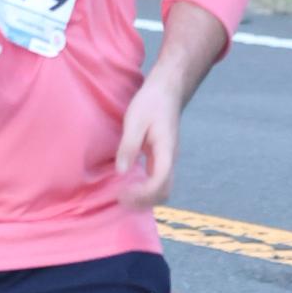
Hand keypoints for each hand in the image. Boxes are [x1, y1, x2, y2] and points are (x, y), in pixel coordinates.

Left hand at [115, 74, 182, 208]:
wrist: (167, 90)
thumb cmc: (150, 102)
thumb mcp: (135, 120)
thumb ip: (129, 146)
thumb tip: (121, 172)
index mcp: (166, 150)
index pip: (160, 181)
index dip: (143, 193)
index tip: (123, 193)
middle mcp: (170, 158)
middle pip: (165, 192)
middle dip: (144, 202)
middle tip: (121, 200)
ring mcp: (168, 159)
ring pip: (163, 189)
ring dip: (146, 199)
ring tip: (124, 197)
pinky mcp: (163, 157)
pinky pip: (158, 181)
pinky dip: (146, 190)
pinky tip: (129, 186)